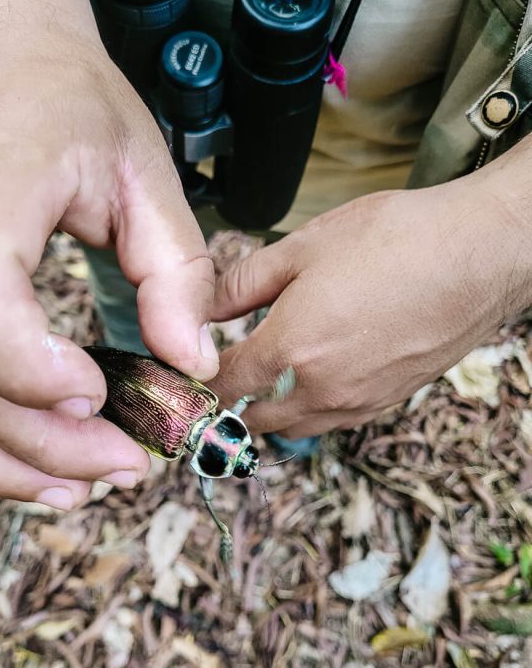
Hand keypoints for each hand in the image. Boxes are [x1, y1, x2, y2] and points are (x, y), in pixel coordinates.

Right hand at [0, 0, 216, 506]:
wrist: (10, 76)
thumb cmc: (77, 114)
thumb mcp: (148, 176)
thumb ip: (175, 273)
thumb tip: (193, 367)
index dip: (28, 366)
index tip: (104, 398)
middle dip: (41, 441)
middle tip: (123, 467)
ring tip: (78, 490)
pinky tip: (30, 465)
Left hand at [210, 177, 531, 437]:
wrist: (479, 254)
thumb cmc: (395, 240)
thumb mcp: (304, 246)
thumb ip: (243, 283)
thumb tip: (203, 308)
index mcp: (292, 347)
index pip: (226, 384)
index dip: (200, 382)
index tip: (189, 374)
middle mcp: (323, 388)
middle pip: (256, 419)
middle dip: (233, 403)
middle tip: (227, 375)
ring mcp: (360, 401)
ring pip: (297, 427)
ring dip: (273, 411)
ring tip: (269, 377)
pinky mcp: (390, 401)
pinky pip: (335, 421)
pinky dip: (313, 408)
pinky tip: (318, 375)